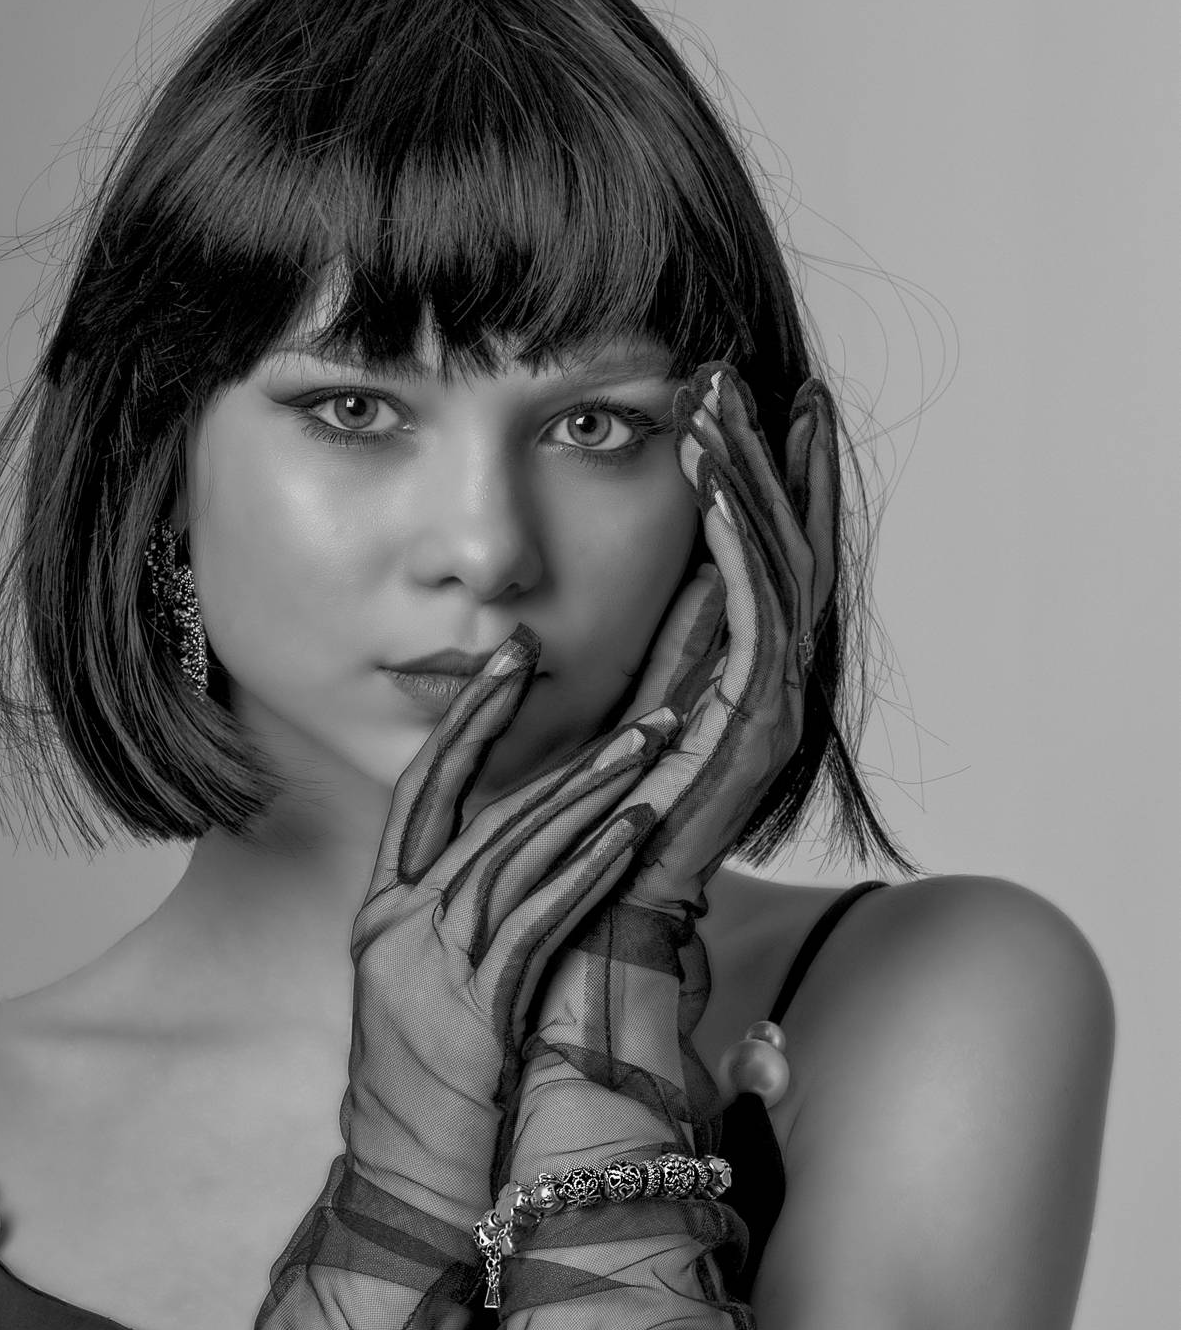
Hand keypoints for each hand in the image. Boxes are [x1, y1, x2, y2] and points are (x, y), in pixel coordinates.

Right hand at [341, 629, 684, 1227]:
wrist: (400, 1184)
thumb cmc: (422, 1087)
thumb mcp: (414, 986)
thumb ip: (450, 918)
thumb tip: (507, 855)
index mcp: (380, 913)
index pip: (421, 791)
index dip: (467, 723)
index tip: (508, 662)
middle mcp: (395, 925)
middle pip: (474, 808)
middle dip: (534, 733)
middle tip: (592, 678)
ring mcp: (428, 966)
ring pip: (513, 854)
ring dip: (587, 795)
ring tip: (646, 746)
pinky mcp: (473, 1010)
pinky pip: (538, 922)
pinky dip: (587, 872)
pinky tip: (631, 833)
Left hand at [514, 361, 838, 1171]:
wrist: (565, 953)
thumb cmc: (550, 844)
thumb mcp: (575, 730)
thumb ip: (610, 671)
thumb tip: (609, 601)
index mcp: (713, 690)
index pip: (747, 565)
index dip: (746, 484)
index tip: (726, 403)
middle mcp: (751, 695)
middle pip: (779, 555)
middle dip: (763, 462)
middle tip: (744, 375)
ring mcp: (760, 715)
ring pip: (778, 571)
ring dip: (756, 482)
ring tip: (733, 399)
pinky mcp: (752, 737)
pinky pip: (759, 617)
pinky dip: (742, 542)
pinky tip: (718, 475)